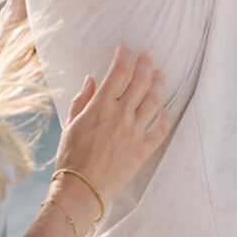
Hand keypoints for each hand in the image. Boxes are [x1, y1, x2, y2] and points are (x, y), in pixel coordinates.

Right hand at [55, 47, 168, 214]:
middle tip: (149, 54)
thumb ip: (82, 100)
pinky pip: (161, 129)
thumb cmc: (71, 157)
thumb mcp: (71, 124)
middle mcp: (121, 116)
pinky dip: (166, 117)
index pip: (118, 72)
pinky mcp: (143, 149)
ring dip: (159, 83)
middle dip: (146, 63)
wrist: (81, 189)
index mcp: (100, 107)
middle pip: (140, 81)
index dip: (124, 56)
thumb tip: (91, 79)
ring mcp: (134, 132)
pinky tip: (166, 109)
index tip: (126, 47)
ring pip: (154, 100)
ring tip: (161, 74)